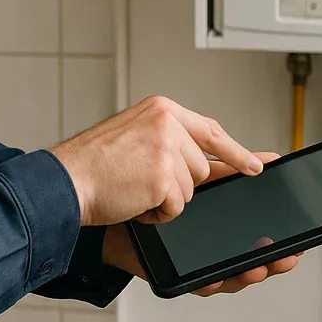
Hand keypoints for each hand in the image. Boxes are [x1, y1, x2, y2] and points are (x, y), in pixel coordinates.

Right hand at [49, 95, 261, 225]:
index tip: (256, 166)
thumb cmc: (94, 164)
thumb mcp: (136, 135)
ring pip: (190, 190)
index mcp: (162, 109)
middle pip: (201, 168)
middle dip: (178, 184)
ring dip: (165, 199)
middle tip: (141, 181)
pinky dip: (156, 213)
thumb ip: (172, 140)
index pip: (211, 130)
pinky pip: (176, 207)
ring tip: (132, 187)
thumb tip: (215, 159)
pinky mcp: (163, 176)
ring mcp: (167, 148)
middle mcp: (167, 122)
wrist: (65, 181)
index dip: (235, 151)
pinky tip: (132, 200)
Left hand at [101, 152, 301, 296]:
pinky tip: (218, 279)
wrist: (111, 197)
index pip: (257, 233)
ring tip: (260, 268)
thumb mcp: (196, 172)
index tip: (298, 241)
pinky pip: (195, 282)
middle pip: (249, 258)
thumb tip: (266, 160)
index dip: (277, 240)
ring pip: (228, 273)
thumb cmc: (149, 182)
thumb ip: (229, 169)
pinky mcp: (173, 270)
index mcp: (221, 219)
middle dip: (271, 261)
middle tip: (288, 258)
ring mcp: (194, 258)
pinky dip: (209, 282)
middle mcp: (211, 242)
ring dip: (246, 273)